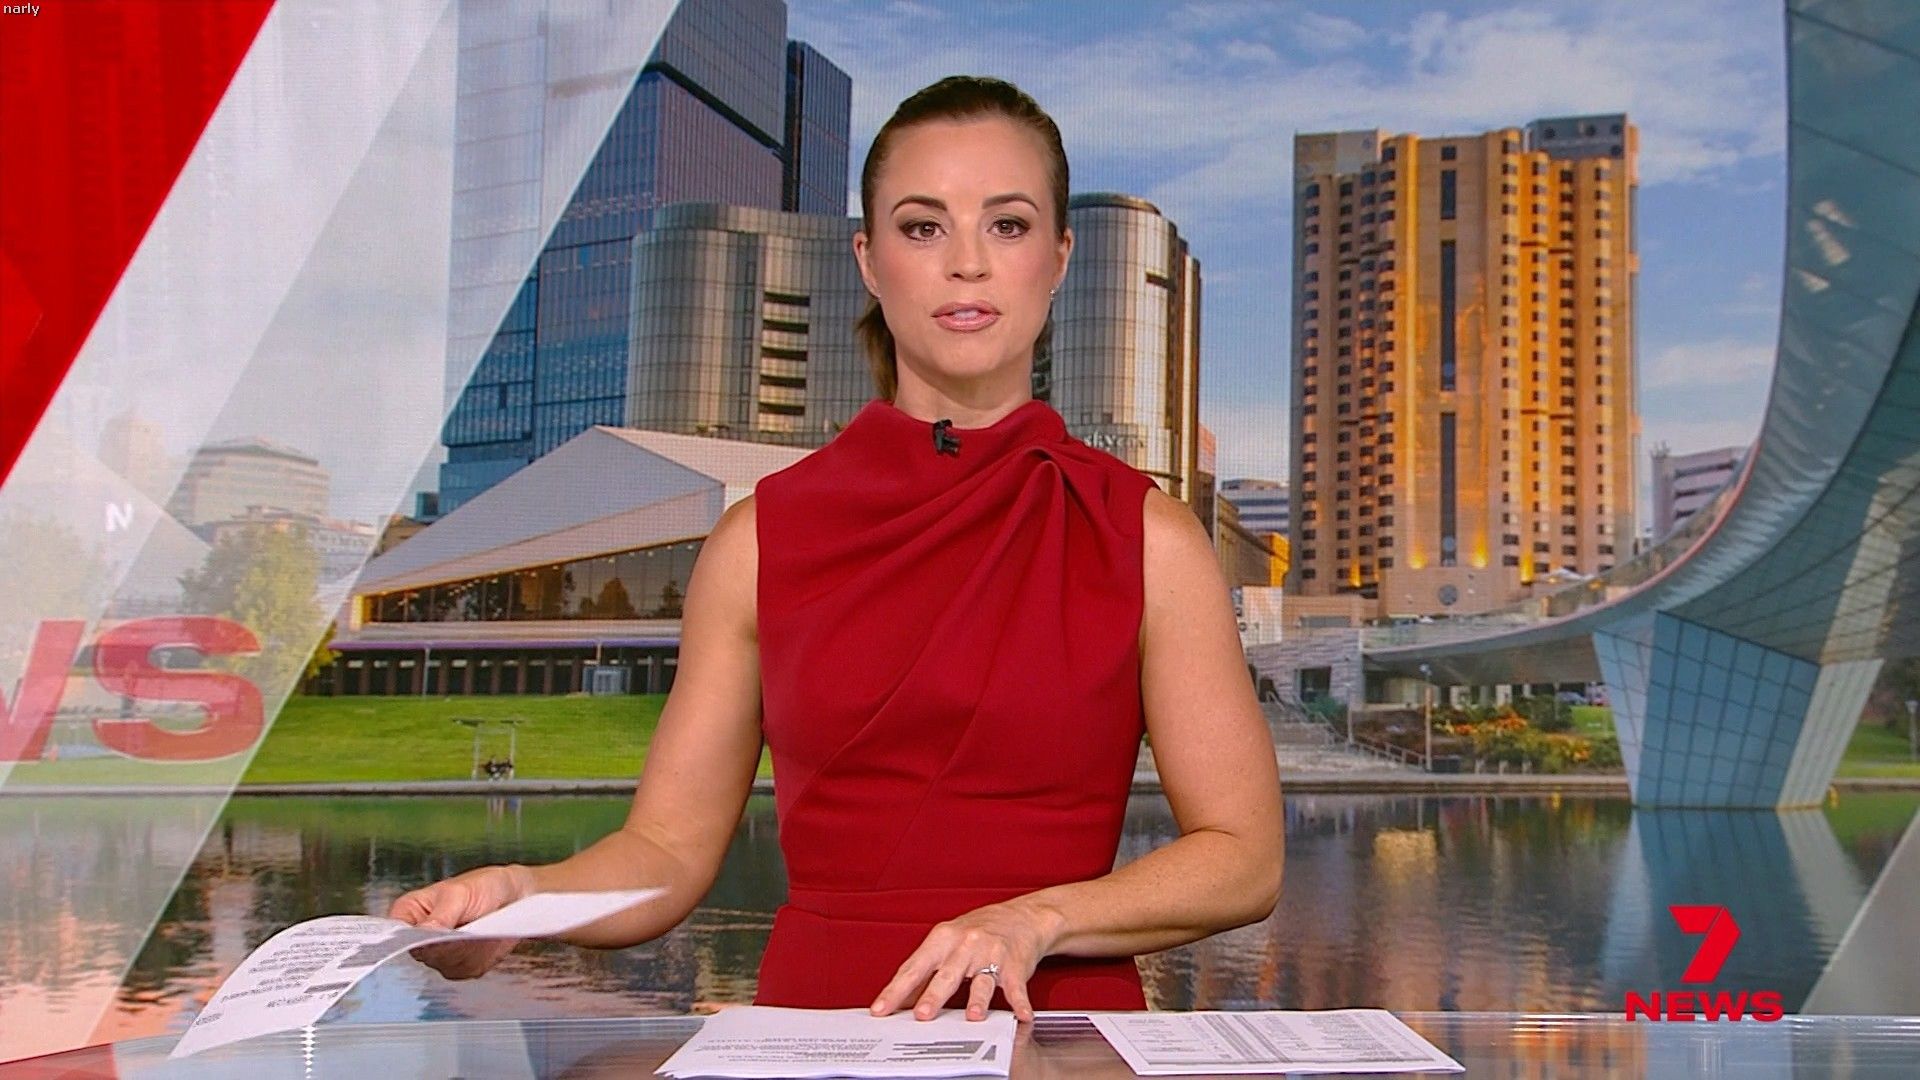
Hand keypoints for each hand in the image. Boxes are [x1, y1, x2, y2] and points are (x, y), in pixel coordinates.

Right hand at [387, 863, 535, 978]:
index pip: (394, 933)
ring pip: (445, 964)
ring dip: (466, 949)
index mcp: (409, 913)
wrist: (514, 897)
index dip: (405, 940)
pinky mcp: (459, 967)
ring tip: (481, 928)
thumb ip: (442, 914)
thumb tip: (424, 933)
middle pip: (422, 954)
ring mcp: (438, 955)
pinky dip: (480, 957)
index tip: (425, 938)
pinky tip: (488, 941)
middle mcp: (419, 938)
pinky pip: (465, 970)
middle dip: (446, 944)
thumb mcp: (461, 893)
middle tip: (464, 929)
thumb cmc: (483, 886)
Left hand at [869, 899, 1063, 1022]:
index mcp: (942, 940)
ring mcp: (992, 954)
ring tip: (972, 1017)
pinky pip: (1016, 986)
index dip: (896, 990)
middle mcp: (965, 945)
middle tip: (921, 1015)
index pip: (914, 968)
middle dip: (934, 996)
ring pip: (982, 980)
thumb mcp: (946, 945)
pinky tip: (1022, 1015)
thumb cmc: (978, 932)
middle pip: (947, 974)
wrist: (1020, 917)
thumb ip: (925, 973)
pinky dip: (1020, 1002)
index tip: (880, 1009)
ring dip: (977, 1000)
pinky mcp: (1015, 965)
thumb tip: (899, 1002)